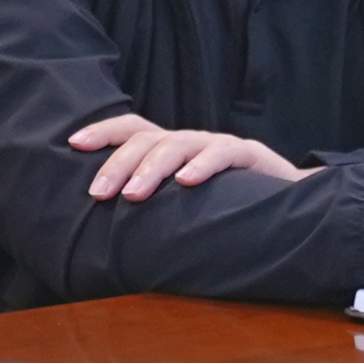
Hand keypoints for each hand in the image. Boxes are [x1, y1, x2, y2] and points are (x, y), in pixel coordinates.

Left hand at [68, 113, 301, 200]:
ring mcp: (219, 145)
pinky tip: (187, 182)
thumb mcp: (182, 204)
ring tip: (133, 193)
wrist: (290, 204)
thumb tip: (101, 233)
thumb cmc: (226, 206)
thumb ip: (153, 206)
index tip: (73, 144)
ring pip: (179, 144)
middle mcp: (191, 142)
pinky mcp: (251, 156)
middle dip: (118, 163)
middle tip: (98, 193)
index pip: (132, 128)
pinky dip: (203, 166)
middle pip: (148, 139)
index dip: (103, 131)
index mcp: (171, 149)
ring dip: (152, 168)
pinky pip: (224, 153)